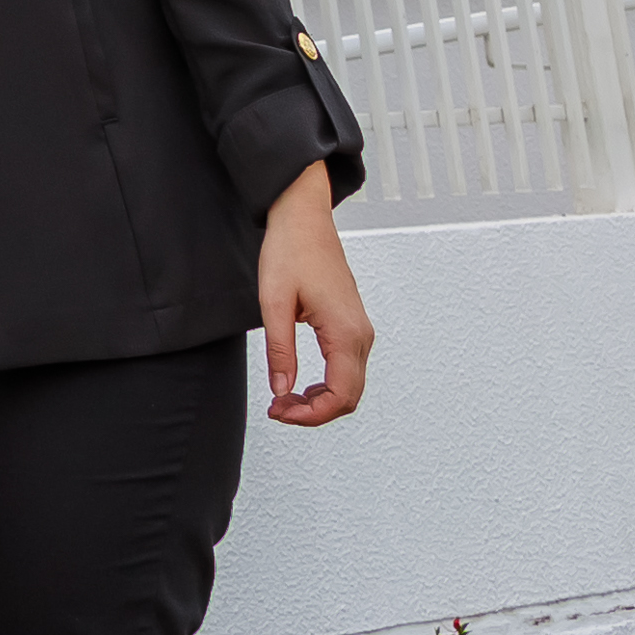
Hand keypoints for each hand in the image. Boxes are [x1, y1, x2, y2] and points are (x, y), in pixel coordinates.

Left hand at [256, 162, 371, 427]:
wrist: (303, 219)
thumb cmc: (289, 252)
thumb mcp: (274, 303)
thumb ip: (280, 350)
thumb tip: (281, 391)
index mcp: (346, 333)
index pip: (341, 395)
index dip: (311, 414)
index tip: (279, 412)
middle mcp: (361, 336)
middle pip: (349, 397)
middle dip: (314, 412)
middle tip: (277, 410)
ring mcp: (360, 331)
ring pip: (350, 386)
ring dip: (320, 400)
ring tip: (284, 400)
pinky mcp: (352, 326)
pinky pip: (347, 369)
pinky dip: (326, 385)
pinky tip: (299, 384)